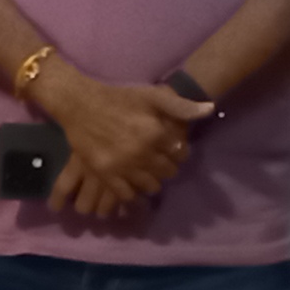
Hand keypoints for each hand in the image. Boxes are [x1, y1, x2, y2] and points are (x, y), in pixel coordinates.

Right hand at [40, 68, 208, 218]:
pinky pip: (127, 194)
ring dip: (152, 180)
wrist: (79, 103)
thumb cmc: (118, 97)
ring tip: (146, 170)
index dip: (178, 151)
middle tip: (159, 159)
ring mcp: (122, 166)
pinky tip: (131, 181)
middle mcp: (141, 153)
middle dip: (167, 166)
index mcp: (155, 133)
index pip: (180, 153)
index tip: (172, 148)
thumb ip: (181, 106)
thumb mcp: (151, 95)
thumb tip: (210, 110)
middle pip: (167, 171)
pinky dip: (133, 191)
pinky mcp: (105, 174)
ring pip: (150, 186)